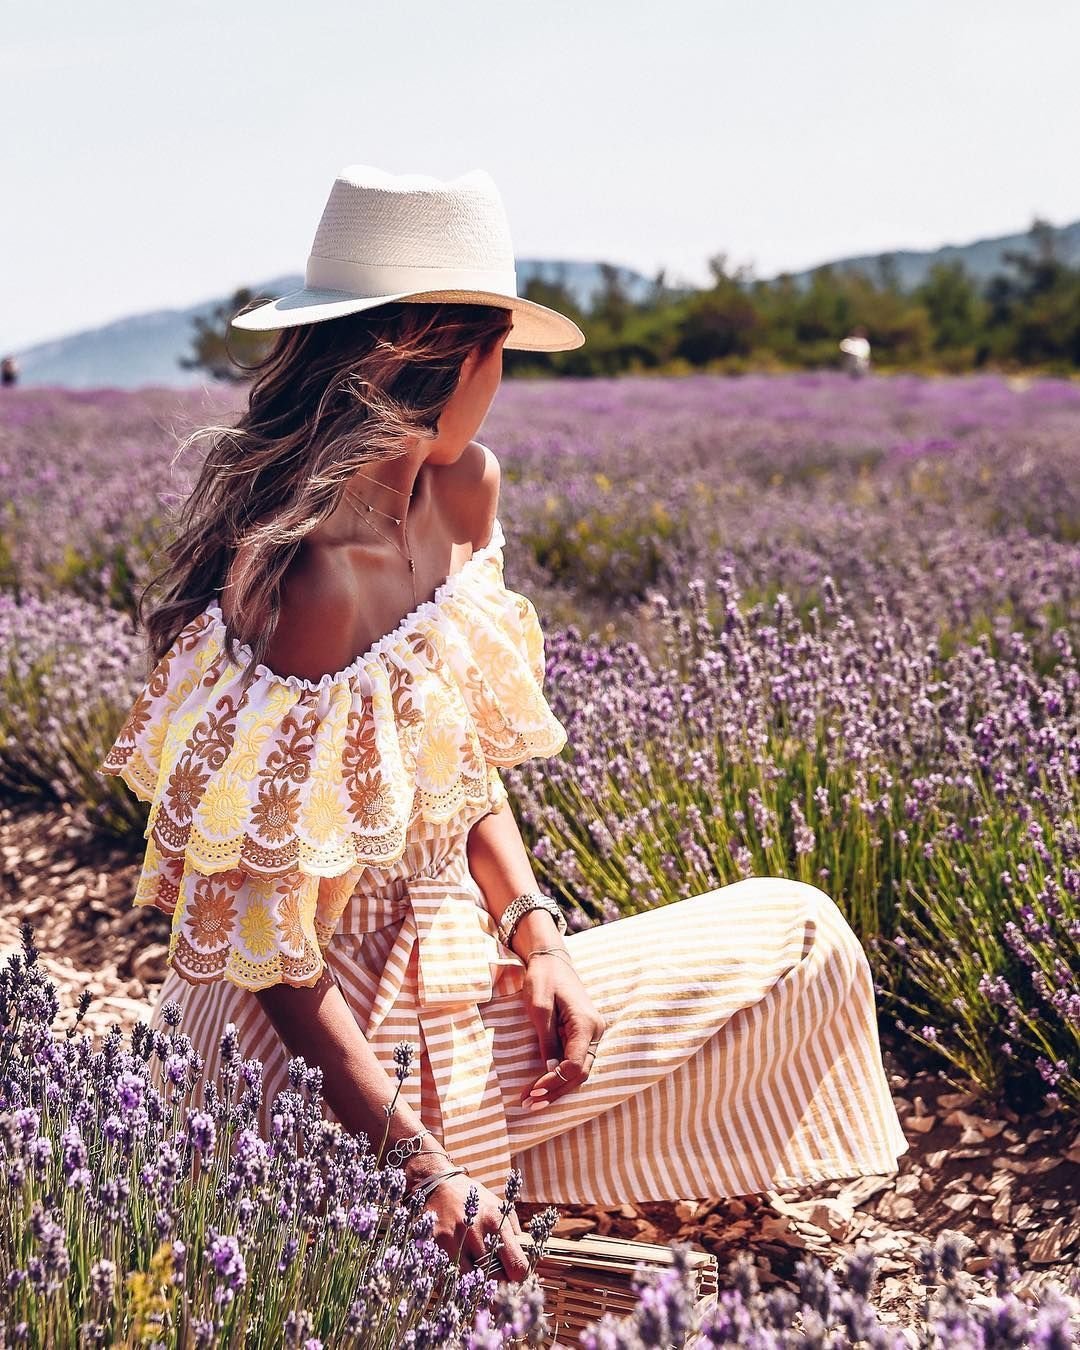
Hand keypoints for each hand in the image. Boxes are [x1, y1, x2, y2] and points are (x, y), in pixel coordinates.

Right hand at [423, 1170, 530, 1280]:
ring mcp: (451, 1240)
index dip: (519, 1278)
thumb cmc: (476, 1201)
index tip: (517, 1278)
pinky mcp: (433, 1247)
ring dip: (477, 1286)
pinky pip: (448, 1279)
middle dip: (500, 1285)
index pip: (516, 1265)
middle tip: (500, 1283)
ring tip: (480, 1280)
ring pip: (470, 1284)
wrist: (440, 1186)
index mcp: (495, 1221)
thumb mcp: (501, 1209)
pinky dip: (456, 1283)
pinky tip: (460, 1273)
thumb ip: (513, 1236)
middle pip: (494, 1279)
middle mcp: (474, 1231)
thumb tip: (523, 1266)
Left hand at [518, 949, 605, 1108]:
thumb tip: (551, 1070)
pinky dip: (559, 1077)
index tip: (532, 1091)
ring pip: (579, 1071)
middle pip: (580, 1073)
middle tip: (529, 1104)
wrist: (550, 960)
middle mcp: (594, 1031)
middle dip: (555, 1091)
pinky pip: (575, 1062)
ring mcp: (591, 1034)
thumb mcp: (539, 1007)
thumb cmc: (543, 979)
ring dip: (557, 1088)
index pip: (575, 1064)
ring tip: (532, 1102)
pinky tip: (542, 1088)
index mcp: (586, 1023)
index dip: (555, 1081)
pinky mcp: (583, 1035)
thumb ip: (547, 1039)